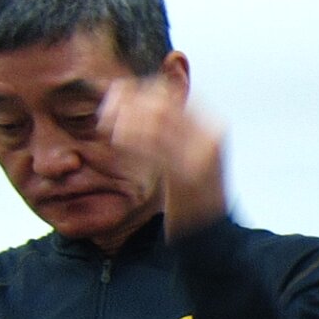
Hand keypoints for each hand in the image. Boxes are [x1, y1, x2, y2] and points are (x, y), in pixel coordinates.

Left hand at [101, 73, 227, 233]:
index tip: (116, 94)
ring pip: (156, 120)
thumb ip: (171, 124)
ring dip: (125, 118)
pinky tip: (117, 140)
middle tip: (104, 111)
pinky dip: (131, 138)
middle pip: (162, 103)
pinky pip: (153, 146)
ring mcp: (202, 156)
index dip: (140, 88)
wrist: (210, 230)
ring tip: (106, 126)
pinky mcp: (188, 175)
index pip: (172, 92)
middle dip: (127, 102)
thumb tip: (136, 95)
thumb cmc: (192, 191)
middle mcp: (211, 136)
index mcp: (214, 125)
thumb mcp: (188, 150)